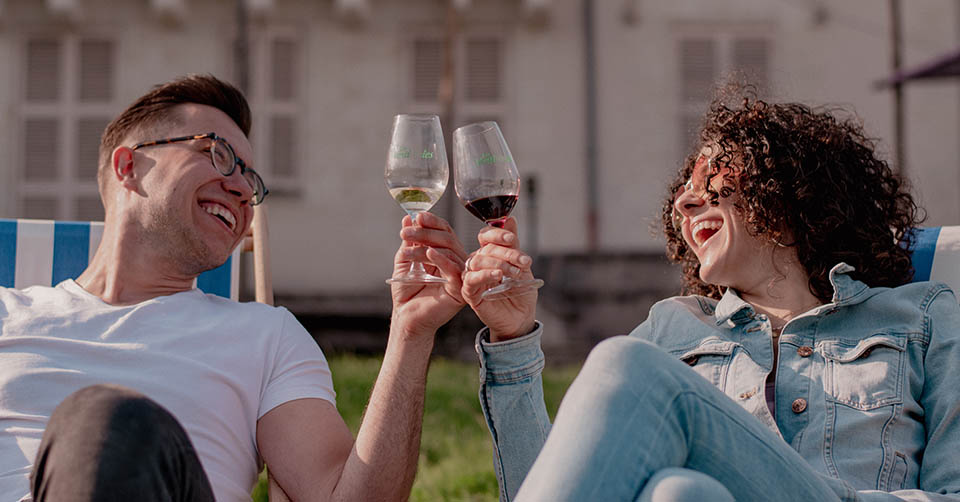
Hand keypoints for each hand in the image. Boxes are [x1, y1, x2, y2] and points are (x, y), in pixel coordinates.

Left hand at [390, 212, 467, 337]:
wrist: (405, 317)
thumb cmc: (407, 293)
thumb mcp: (405, 261)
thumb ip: (409, 241)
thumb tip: (408, 218)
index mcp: (446, 254)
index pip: (445, 231)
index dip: (432, 222)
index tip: (417, 216)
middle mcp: (456, 263)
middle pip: (448, 238)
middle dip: (426, 232)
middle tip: (405, 233)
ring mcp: (460, 276)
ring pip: (449, 250)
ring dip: (426, 245)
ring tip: (406, 251)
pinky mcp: (460, 289)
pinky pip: (454, 269)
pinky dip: (441, 259)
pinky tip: (428, 253)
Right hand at [461, 217, 536, 341]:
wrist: (521, 318)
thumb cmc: (520, 292)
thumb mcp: (521, 265)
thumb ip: (513, 244)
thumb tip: (510, 219)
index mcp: (489, 253)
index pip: (486, 236)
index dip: (497, 234)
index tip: (512, 238)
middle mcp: (478, 263)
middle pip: (486, 249)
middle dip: (507, 253)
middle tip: (524, 261)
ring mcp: (472, 277)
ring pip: (478, 261)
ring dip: (499, 263)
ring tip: (514, 272)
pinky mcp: (470, 293)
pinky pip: (471, 279)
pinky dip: (484, 275)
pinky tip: (497, 276)